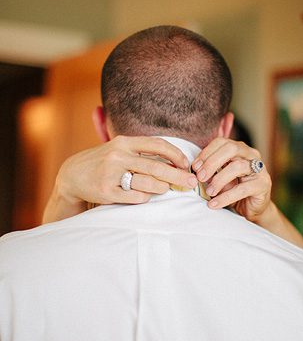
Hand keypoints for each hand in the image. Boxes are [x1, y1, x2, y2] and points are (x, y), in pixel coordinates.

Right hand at [56, 135, 197, 205]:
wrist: (72, 175)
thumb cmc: (105, 163)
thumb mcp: (121, 150)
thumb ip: (144, 153)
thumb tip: (177, 162)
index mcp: (124, 142)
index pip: (157, 144)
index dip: (176, 155)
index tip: (187, 165)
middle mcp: (118, 156)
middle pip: (157, 166)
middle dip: (178, 176)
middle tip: (192, 183)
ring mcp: (111, 174)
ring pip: (148, 183)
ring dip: (162, 187)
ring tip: (165, 188)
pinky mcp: (107, 191)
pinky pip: (136, 197)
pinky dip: (146, 197)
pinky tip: (145, 195)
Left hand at [191, 138, 271, 222]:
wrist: (252, 209)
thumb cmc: (234, 190)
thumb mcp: (221, 176)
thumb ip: (212, 169)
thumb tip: (196, 168)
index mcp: (240, 149)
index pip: (222, 142)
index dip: (206, 153)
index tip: (195, 167)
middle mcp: (252, 155)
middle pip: (231, 149)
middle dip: (212, 162)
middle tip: (200, 177)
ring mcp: (260, 169)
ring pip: (237, 166)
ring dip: (219, 179)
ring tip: (209, 192)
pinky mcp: (263, 185)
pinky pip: (242, 189)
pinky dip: (225, 197)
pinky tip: (214, 203)